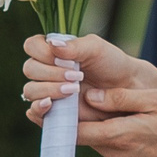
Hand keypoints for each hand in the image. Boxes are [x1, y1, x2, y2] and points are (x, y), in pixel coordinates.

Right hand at [21, 32, 149, 103]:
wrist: (127, 89)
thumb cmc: (111, 64)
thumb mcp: (96, 48)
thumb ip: (74, 46)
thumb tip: (52, 44)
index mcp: (53, 51)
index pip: (31, 46)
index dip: (43, 52)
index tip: (66, 59)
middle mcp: (46, 70)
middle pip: (29, 69)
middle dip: (50, 73)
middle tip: (77, 77)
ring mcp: (48, 91)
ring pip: (30, 91)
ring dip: (49, 90)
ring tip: (73, 91)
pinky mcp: (52, 112)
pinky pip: (34, 112)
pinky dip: (39, 108)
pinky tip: (51, 105)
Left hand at [22, 34, 156, 156]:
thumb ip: (122, 97)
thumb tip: (91, 96)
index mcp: (121, 136)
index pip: (76, 131)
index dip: (59, 119)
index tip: (48, 106)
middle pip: (86, 137)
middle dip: (83, 121)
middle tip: (83, 103)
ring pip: (100, 146)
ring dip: (103, 133)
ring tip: (122, 118)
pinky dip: (117, 145)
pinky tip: (136, 136)